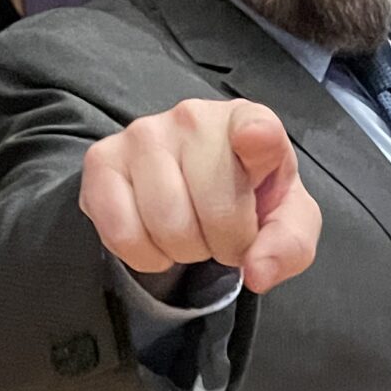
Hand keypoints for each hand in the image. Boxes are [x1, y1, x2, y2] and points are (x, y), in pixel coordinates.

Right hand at [79, 97, 320, 295]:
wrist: (198, 192)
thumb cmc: (249, 199)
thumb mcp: (287, 222)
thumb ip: (288, 246)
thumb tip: (257, 273)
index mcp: (250, 122)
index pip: (256, 125)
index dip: (257, 137)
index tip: (254, 140)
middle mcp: (194, 117)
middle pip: (216, 209)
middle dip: (225, 244)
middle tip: (222, 234)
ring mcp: (142, 134)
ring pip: (167, 224)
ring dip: (184, 251)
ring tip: (191, 232)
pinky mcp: (101, 160)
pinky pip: (122, 232)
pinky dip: (144, 255)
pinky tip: (156, 238)